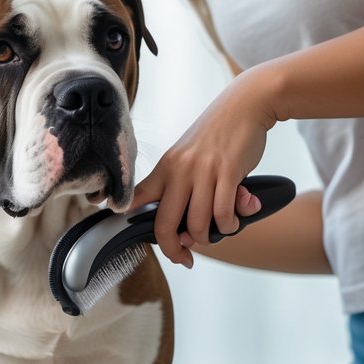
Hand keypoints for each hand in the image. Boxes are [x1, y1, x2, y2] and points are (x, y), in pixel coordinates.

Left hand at [130, 68, 277, 266]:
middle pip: (164, 224)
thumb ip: (183, 187)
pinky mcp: (228, 173)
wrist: (246, 105)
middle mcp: (180, 171)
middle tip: (184, 257)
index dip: (122, 212)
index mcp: (166, 168)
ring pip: (197, 225)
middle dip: (173, 249)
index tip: (118, 225)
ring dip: (208, 238)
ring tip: (218, 232)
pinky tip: (233, 220)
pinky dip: (229, 225)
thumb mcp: (188, 155)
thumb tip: (185, 227)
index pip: (136, 194)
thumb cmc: (218, 135)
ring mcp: (203, 172)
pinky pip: (223, 215)